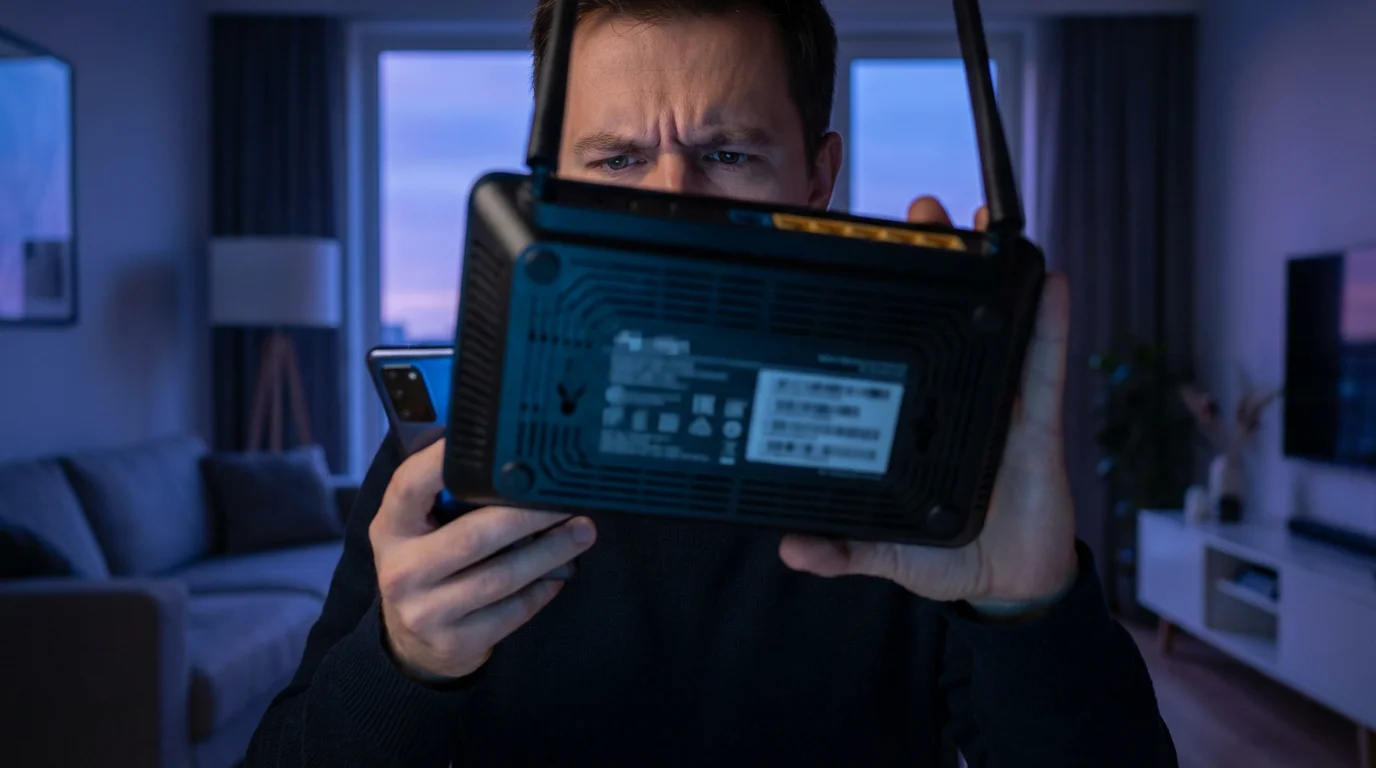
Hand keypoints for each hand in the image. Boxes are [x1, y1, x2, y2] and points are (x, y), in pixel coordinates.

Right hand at [369, 439, 597, 679]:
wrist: (413, 643)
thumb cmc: (427, 566)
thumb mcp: (419, 530)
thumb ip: (448, 497)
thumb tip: (514, 462)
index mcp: (391, 528)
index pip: (410, 485)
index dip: (443, 461)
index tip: (491, 442)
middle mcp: (401, 570)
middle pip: (474, 536)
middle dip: (528, 515)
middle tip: (567, 500)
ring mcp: (426, 611)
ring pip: (501, 576)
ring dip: (550, 551)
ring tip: (581, 531)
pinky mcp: (457, 642)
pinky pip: (513, 610)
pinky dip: (542, 588)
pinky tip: (560, 571)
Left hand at [778, 196, 1077, 606]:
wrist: (1010, 584)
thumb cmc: (945, 559)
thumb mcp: (884, 553)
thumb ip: (842, 550)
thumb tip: (791, 548)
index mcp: (914, 425)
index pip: (895, 360)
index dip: (881, 314)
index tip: (856, 267)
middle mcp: (954, 406)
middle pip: (945, 326)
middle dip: (935, 267)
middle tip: (916, 215)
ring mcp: (996, 408)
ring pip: (994, 330)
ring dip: (988, 274)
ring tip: (971, 222)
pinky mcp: (1036, 423)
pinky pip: (1044, 366)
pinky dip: (1050, 323)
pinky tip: (1049, 281)